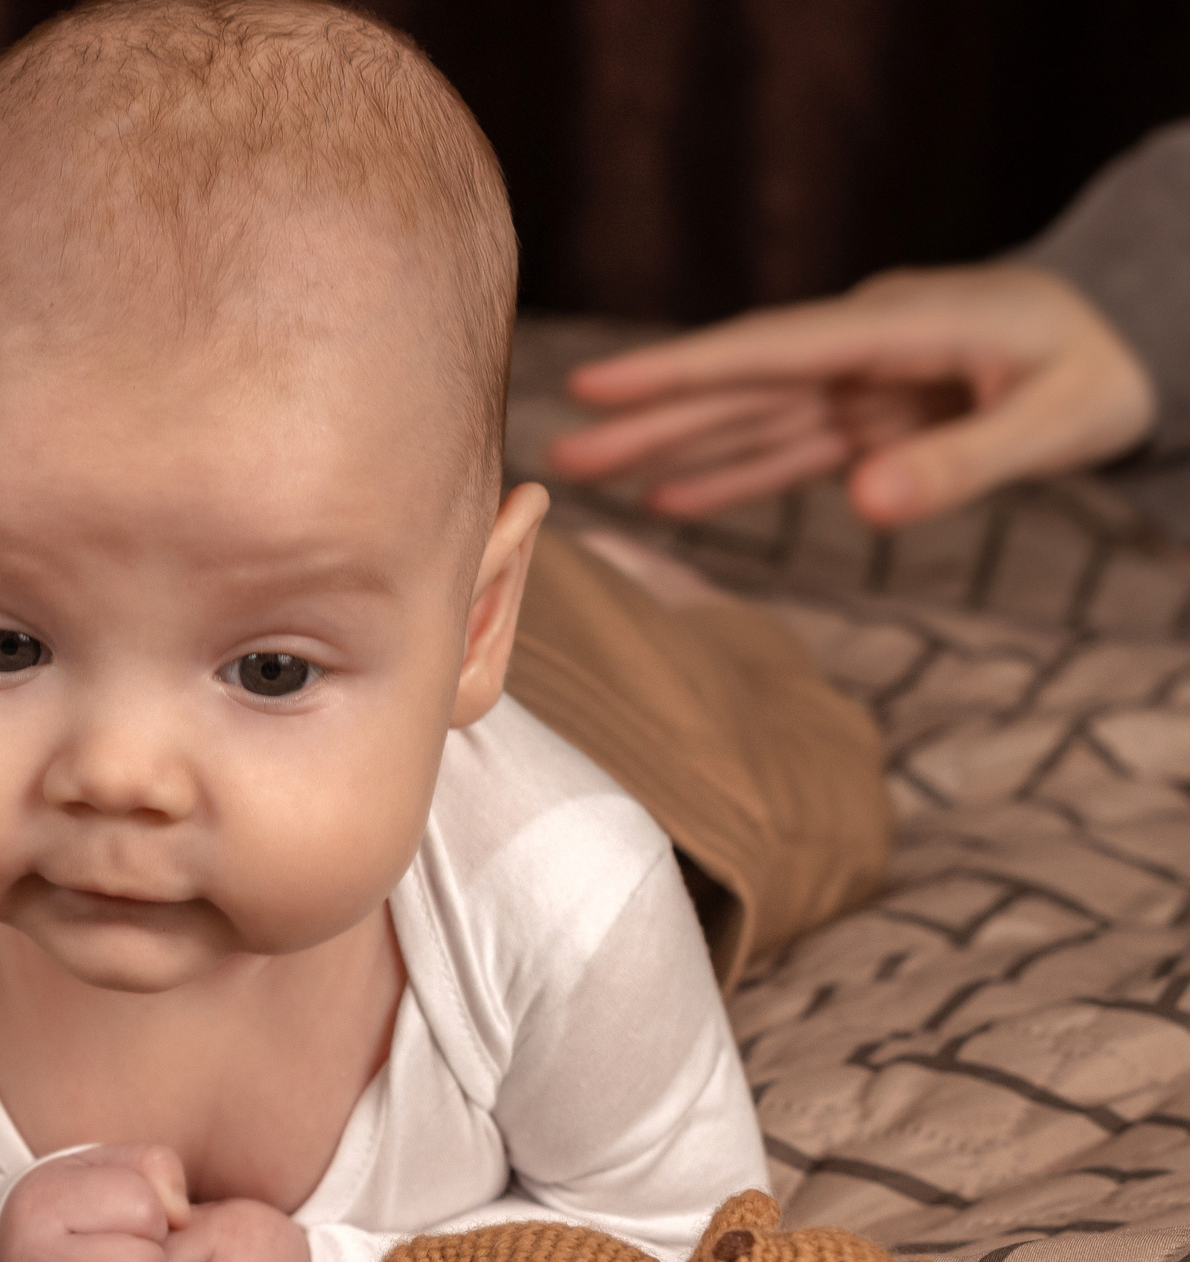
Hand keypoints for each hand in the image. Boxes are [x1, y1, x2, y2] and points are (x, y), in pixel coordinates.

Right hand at [0, 1144, 189, 1261]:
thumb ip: (155, 1167)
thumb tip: (182, 1217)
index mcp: (44, 1199)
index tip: (121, 1217)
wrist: (9, 1260)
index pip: (142, 1203)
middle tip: (120, 1253)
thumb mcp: (104, 1168)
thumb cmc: (73, 1209)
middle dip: (149, 1256)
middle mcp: (32, 1255)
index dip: (150, 1209)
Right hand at [547, 264, 1157, 529]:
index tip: (598, 382)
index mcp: (900, 331)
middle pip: (740, 387)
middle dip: (649, 416)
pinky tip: (669, 499)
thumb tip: (865, 502)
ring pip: (751, 420)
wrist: (1143, 339)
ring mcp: (864, 388)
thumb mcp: (1055, 419)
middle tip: (557, 445)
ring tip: (583, 471)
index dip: (681, 371)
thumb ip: (962, 461)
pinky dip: (733, 475)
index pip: (770, 354)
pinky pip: (790, 451)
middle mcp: (864, 353)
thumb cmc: (1107, 370)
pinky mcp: (874, 421)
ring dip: (670, 447)